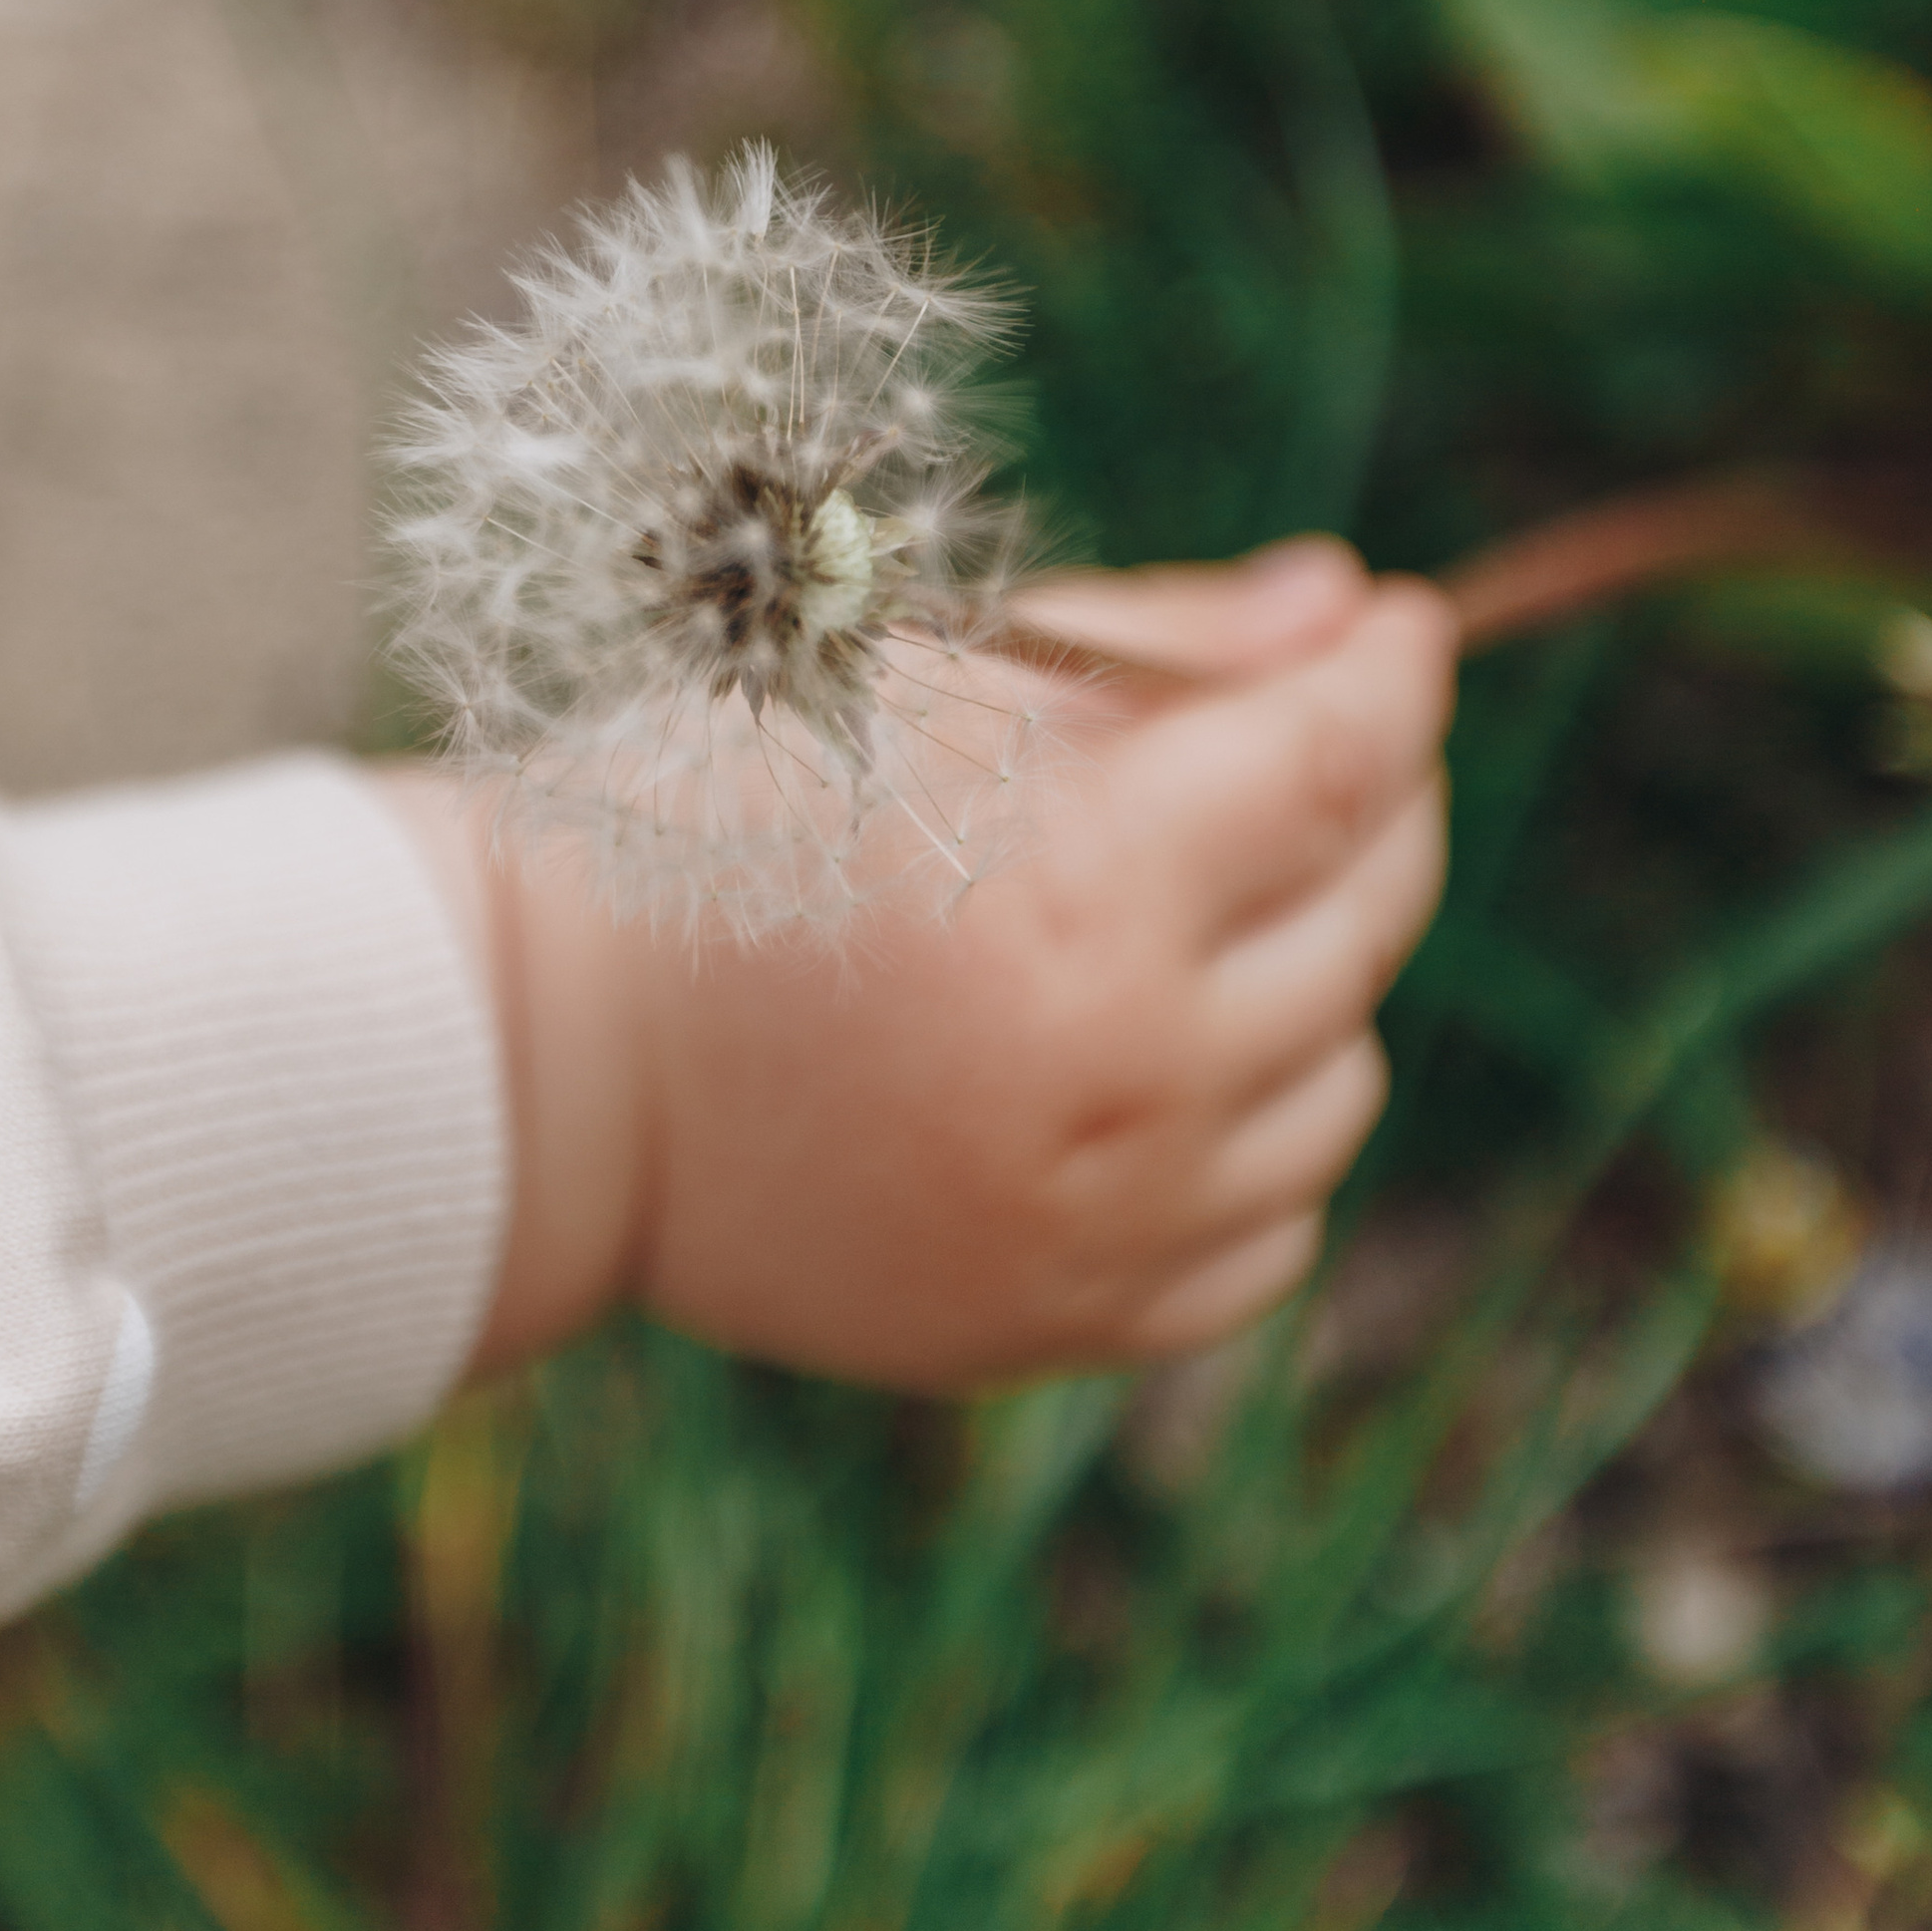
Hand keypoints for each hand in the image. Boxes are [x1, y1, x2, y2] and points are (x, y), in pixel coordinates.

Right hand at [397, 534, 1456, 1390]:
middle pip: (1369, 908)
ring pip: (1341, 1078)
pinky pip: (1266, 1232)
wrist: (536, 1062)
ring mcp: (1109, 1220)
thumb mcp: (919, 684)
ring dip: (1306, 976)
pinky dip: (1249, 1140)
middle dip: (1372, 794)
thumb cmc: (705, 820)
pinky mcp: (1065, 1320)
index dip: (1389, 673)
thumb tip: (1343, 610)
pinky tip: (1157, 1065)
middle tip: (1321, 735)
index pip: (1339, 756)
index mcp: (1087, 887)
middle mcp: (1131, 1071)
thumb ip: (1154, 647)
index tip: (1395, 629)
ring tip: (1189, 912)